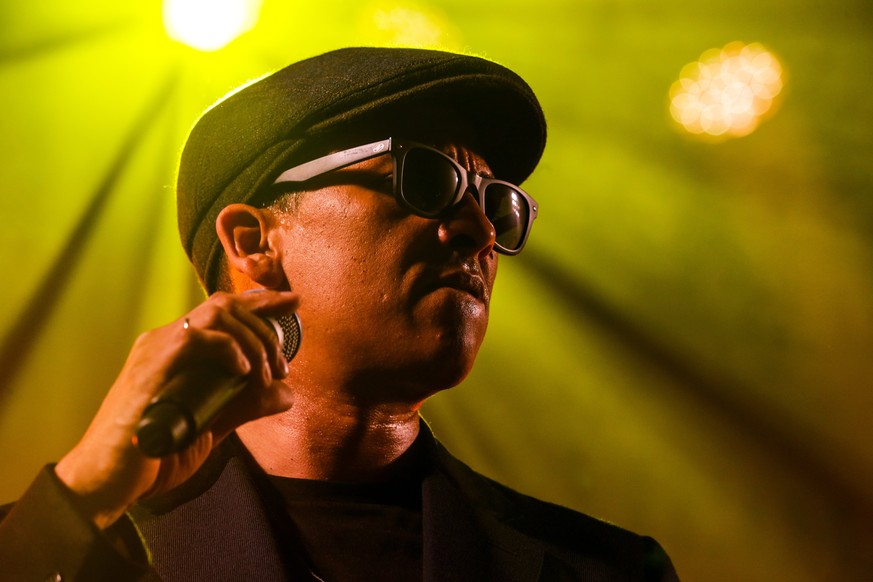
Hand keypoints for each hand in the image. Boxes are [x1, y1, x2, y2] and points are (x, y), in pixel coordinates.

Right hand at [54, 289, 298, 528]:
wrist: (109, 483)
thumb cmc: (155, 456)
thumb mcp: (213, 427)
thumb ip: (245, 406)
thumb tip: (287, 394)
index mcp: (177, 351)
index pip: (224, 312)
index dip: (261, 303)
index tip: (292, 303)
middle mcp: (166, 341)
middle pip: (225, 305)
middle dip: (266, 323)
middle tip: (283, 365)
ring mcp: (156, 350)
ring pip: (217, 314)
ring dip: (253, 341)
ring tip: (265, 375)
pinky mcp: (152, 366)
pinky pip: (196, 337)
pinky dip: (228, 349)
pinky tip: (242, 372)